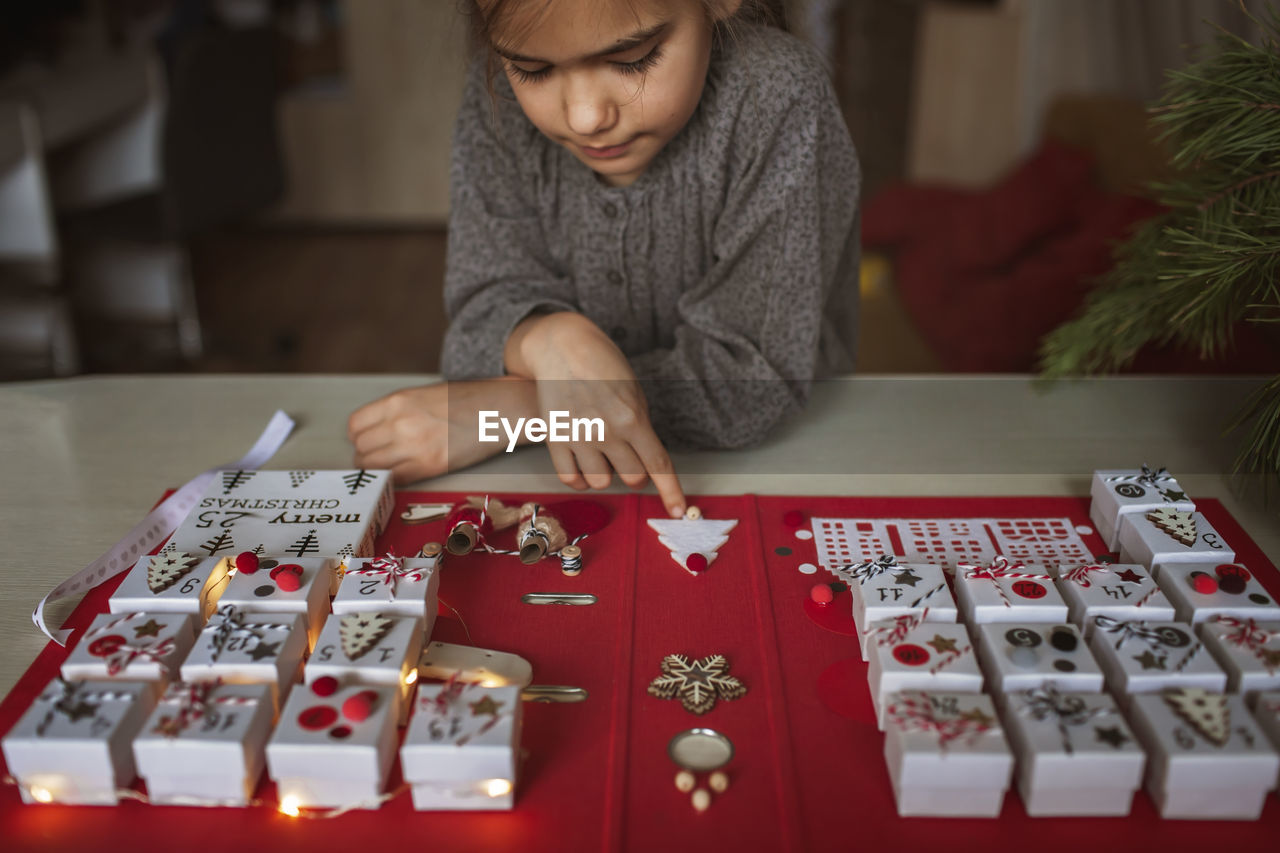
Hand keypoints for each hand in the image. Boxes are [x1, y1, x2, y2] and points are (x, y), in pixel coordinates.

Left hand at [348, 378, 537, 483]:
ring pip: (373, 467)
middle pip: (361, 449)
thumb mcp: (424, 394)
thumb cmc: (468, 400)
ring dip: (378, 470)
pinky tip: (404, 474)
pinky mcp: (430, 466)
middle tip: (380, 456)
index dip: (359, 436)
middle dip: (367, 454)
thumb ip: (398, 410)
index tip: (368, 440)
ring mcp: (414, 446)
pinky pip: (395, 479)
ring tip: (392, 466)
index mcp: (398, 401)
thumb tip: (378, 430)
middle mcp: (400, 423)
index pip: (355, 426)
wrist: (500, 409)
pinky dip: (394, 480)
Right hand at [506, 312, 686, 516]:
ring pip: (601, 482)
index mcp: (633, 418)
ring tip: (601, 454)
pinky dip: (580, 479)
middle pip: (632, 478)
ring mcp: (579, 438)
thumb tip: (645, 459)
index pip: (658, 465)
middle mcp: (607, 432)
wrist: (560, 346)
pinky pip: (570, 479)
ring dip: (606, 474)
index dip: (671, 491)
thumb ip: (640, 425)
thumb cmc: (601, 364)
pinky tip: (583, 466)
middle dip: (636, 473)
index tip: (679, 511)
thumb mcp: (633, 391)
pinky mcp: (555, 439)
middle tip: (628, 456)